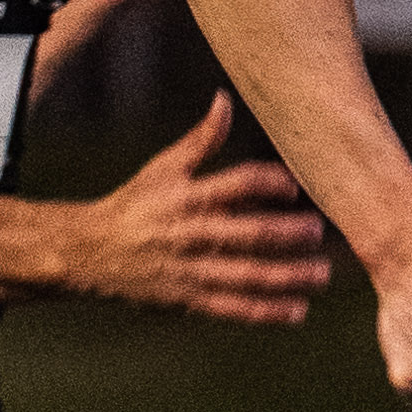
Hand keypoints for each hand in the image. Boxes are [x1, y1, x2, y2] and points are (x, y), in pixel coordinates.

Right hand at [67, 96, 331, 323]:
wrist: (90, 252)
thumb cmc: (136, 204)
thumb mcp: (163, 168)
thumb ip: (201, 141)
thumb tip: (225, 100)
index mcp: (187, 197)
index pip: (236, 184)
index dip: (268, 183)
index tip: (294, 187)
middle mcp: (191, 234)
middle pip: (247, 233)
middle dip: (286, 233)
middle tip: (318, 230)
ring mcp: (191, 270)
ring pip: (246, 276)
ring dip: (287, 276)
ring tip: (321, 273)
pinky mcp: (189, 300)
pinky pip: (233, 308)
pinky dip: (266, 312)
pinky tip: (297, 310)